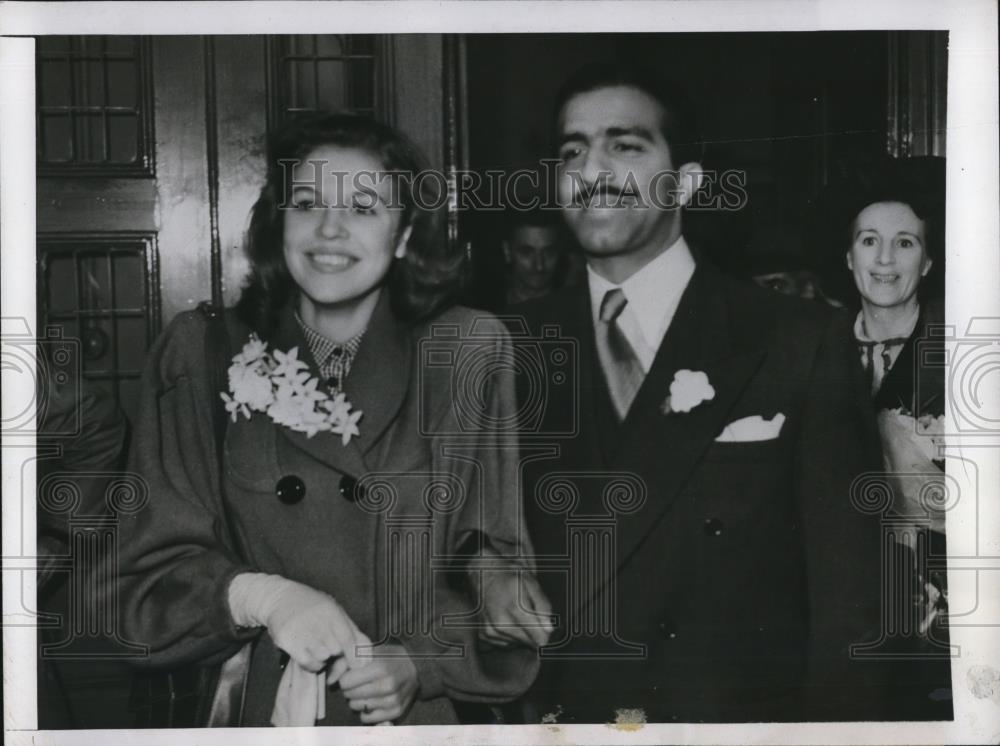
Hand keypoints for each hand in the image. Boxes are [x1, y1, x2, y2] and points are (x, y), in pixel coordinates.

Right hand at [237, 575, 362, 672]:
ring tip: (319, 649)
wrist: (280, 598)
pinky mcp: (286, 640)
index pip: (347, 638)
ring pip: (322, 658)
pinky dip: (312, 664)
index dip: (354, 655)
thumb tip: (366, 656)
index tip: (356, 666)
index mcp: (331, 611)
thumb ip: (352, 631)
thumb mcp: (335, 611)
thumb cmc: (313, 606)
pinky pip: (306, 663)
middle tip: (331, 651)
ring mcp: (299, 630)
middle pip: (335, 650)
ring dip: (324, 659)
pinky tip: (310, 654)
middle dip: (337, 655)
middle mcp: (315, 620)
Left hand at [339, 643, 417, 723]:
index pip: (347, 682)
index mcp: (381, 668)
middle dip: (349, 690)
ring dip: (356, 701)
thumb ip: (347, 661)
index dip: (345, 678)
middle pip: (352, 695)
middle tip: (355, 684)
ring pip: (359, 707)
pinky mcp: (397, 711)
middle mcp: (388, 685)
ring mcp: (393, 700)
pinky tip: (369, 702)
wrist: (415, 664)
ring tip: (363, 692)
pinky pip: (369, 718)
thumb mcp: (370, 651)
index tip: (350, 675)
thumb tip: (331, 680)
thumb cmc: (389, 656)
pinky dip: (365, 712)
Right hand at [478, 568, 552, 648]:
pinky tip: (507, 617)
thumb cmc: (508, 575)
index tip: (544, 623)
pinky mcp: (484, 635)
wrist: (482, 573)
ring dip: (521, 632)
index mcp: (514, 607)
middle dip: (533, 630)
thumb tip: (549, 629)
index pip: (538, 637)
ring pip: (518, 643)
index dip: (545, 632)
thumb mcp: (531, 582)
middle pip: (529, 642)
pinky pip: (506, 642)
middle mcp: (500, 622)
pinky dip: (509, 633)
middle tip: (528, 611)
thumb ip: (543, 606)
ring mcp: (490, 630)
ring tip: (515, 612)